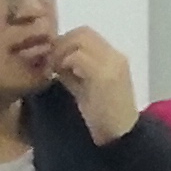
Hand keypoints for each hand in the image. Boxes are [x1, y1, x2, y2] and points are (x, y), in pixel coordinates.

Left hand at [48, 27, 140, 144]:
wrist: (120, 137)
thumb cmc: (102, 117)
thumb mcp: (84, 88)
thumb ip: (72, 70)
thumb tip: (51, 58)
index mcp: (113, 58)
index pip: (86, 34)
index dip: (66, 41)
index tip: (53, 59)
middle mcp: (115, 56)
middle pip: (83, 32)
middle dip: (61, 44)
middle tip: (50, 63)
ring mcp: (112, 65)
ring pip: (80, 39)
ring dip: (62, 52)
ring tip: (54, 69)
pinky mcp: (104, 76)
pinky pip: (78, 57)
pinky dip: (64, 63)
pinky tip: (59, 76)